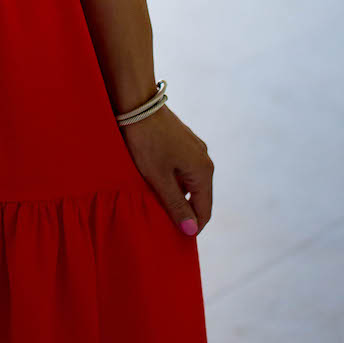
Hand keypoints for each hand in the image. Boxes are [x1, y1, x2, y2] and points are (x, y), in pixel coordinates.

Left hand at [116, 103, 212, 236]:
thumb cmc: (146, 143)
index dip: (191, 227)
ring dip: (178, 195)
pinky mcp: (185, 142)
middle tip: (163, 223)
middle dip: (184, 212)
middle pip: (200, 197)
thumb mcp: (159, 179)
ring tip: (157, 203)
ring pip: (191, 183)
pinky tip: (156, 181)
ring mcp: (196, 149)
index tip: (174, 238)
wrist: (138, 104)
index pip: (204, 211)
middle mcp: (205, 160)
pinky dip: (174, 180)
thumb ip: (176, 206)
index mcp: (203, 172)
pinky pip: (184, 169)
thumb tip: (192, 232)